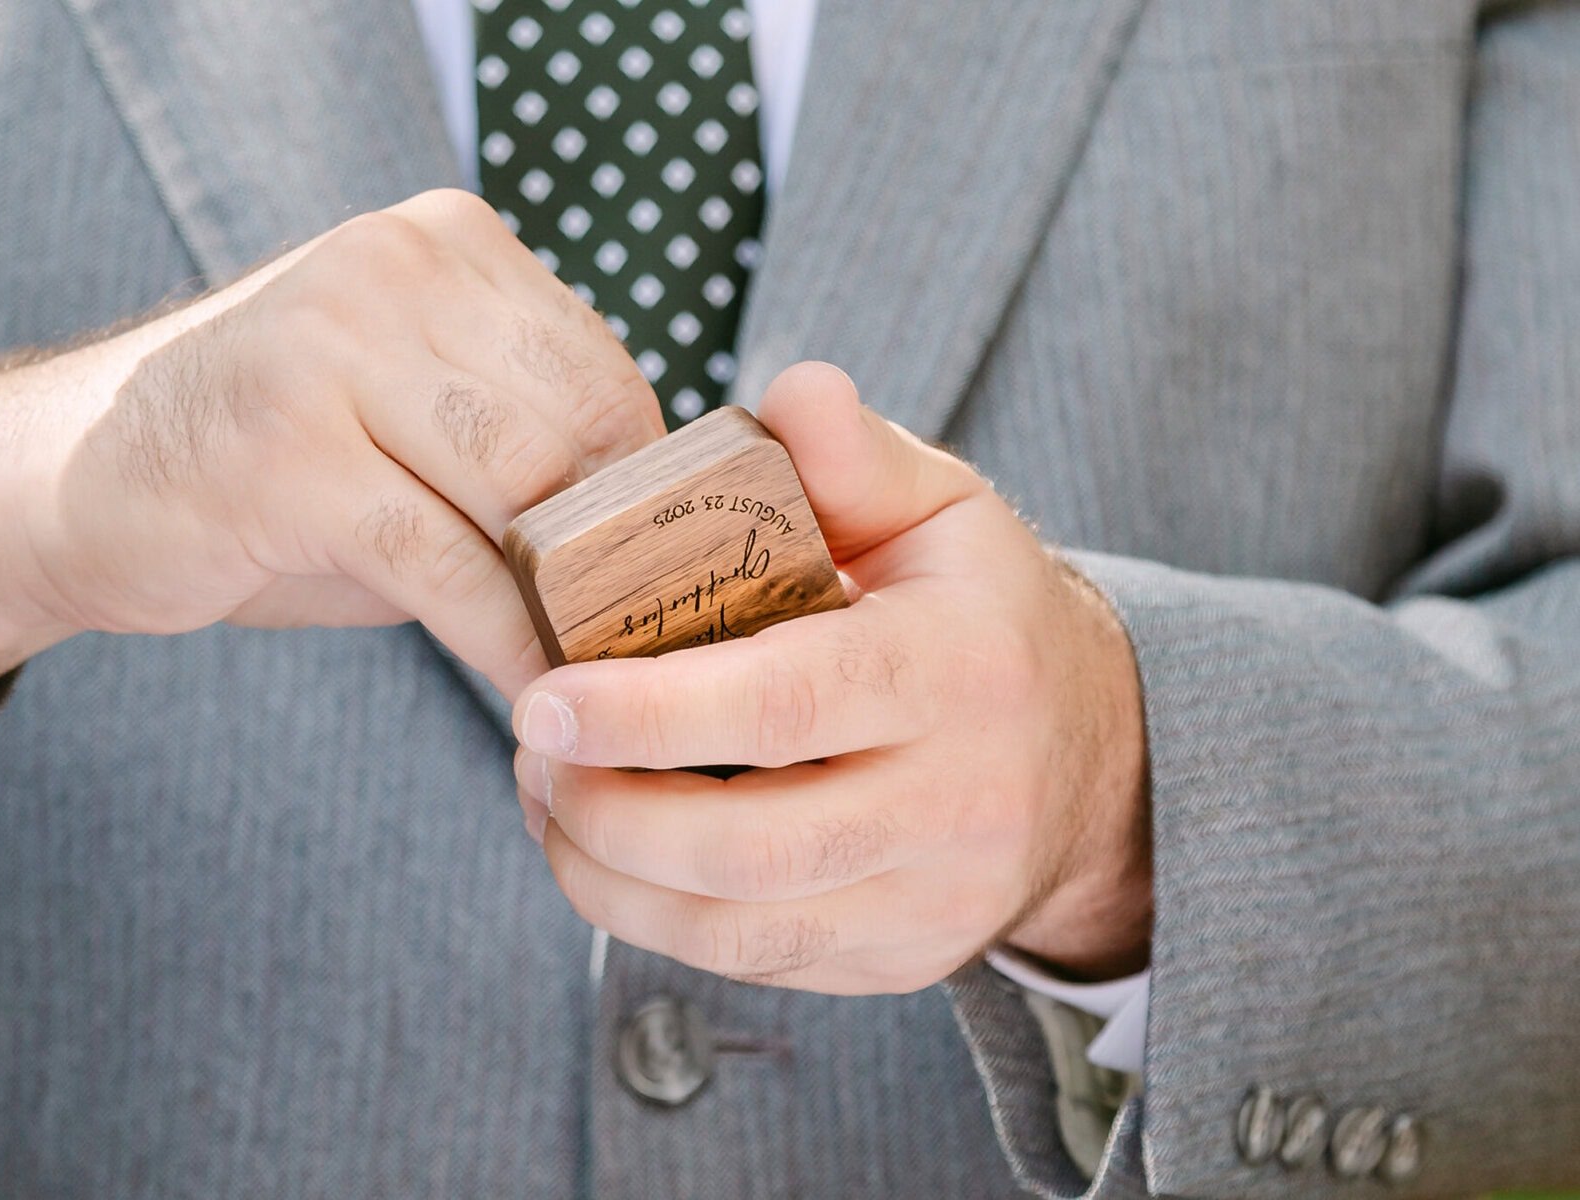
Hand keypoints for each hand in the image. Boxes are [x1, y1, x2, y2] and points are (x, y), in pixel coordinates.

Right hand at [0, 190, 661, 742]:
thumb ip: (521, 437)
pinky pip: (446, 563)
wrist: (68, 477)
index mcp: (443, 243)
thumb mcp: (409, 413)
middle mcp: (391, 271)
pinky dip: (503, 640)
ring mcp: (329, 351)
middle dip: (617, 549)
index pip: (607, 371)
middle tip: (633, 638)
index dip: (646, 490)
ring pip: (523, 488)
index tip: (659, 575)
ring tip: (589, 668)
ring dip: (567, 598)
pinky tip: (527, 690)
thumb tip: (661, 532)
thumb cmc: (272, 465)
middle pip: (579, 427)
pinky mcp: (286, 456)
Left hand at [510, 363, 1151, 989]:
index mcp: (960, 671)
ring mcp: (933, 900)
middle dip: (607, 815)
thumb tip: (788, 393)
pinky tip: (608, 854)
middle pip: (753, 847)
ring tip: (549, 803)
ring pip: (741, 929)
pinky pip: (754, 963)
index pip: (790, 704)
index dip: (650, 713)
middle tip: (530, 756)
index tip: (543, 699)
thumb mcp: (949, 512)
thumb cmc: (986, 617)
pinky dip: (655, 919)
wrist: (1093, 760)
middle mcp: (959, 803)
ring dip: (610, 878)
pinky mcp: (902, 961)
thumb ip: (858, 456)